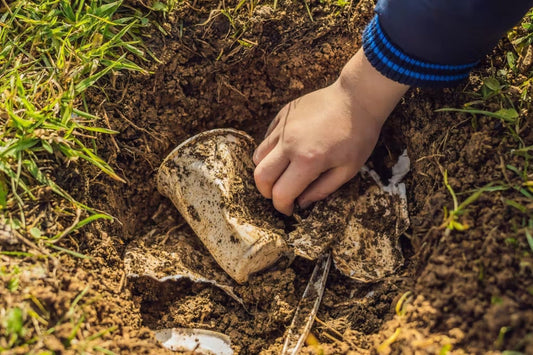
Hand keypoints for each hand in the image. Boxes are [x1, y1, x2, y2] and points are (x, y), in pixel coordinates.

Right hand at [253, 48, 408, 214]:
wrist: (357, 98)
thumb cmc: (358, 136)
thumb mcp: (347, 170)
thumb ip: (322, 189)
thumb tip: (301, 202)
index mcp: (308, 160)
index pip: (281, 193)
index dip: (282, 206)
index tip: (289, 209)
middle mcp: (290, 144)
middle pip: (261, 176)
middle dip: (267, 192)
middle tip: (280, 195)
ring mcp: (283, 127)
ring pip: (258, 156)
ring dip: (266, 171)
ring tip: (281, 174)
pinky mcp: (282, 115)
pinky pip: (266, 139)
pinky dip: (271, 151)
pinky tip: (287, 153)